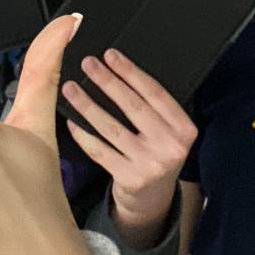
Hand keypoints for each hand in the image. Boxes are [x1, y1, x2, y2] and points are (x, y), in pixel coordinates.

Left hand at [61, 49, 196, 245]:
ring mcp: (150, 165)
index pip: (155, 93)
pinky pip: (100, 150)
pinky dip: (83, 134)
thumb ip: (156, 108)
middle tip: (87, 63)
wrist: (153, 199)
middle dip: (107, 81)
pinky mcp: (130, 179)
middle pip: (133, 106)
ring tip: (70, 88)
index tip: (111, 55)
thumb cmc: (157, 152)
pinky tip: (71, 120)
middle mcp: (171, 147)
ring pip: (112, 128)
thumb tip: (120, 69)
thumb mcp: (169, 131)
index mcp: (184, 128)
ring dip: (88, 104)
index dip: (130, 72)